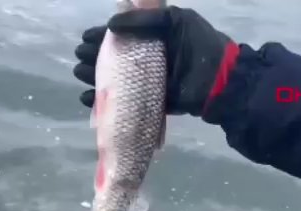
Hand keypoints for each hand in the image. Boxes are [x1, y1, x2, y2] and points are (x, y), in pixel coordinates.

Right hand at [73, 6, 233, 115]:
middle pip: (113, 57)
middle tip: (80, 57)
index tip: (85, 38)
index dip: (101, 35)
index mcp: (153, 38)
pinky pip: (120, 100)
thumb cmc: (199, 48)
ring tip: (80, 73)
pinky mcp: (147, 101)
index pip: (121, 35)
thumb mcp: (176, 22)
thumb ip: (147, 19)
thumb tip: (112, 24)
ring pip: (112, 78)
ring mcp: (146, 81)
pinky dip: (100, 100)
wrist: (220, 83)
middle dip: (93, 56)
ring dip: (93, 76)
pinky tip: (87, 96)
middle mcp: (146, 59)